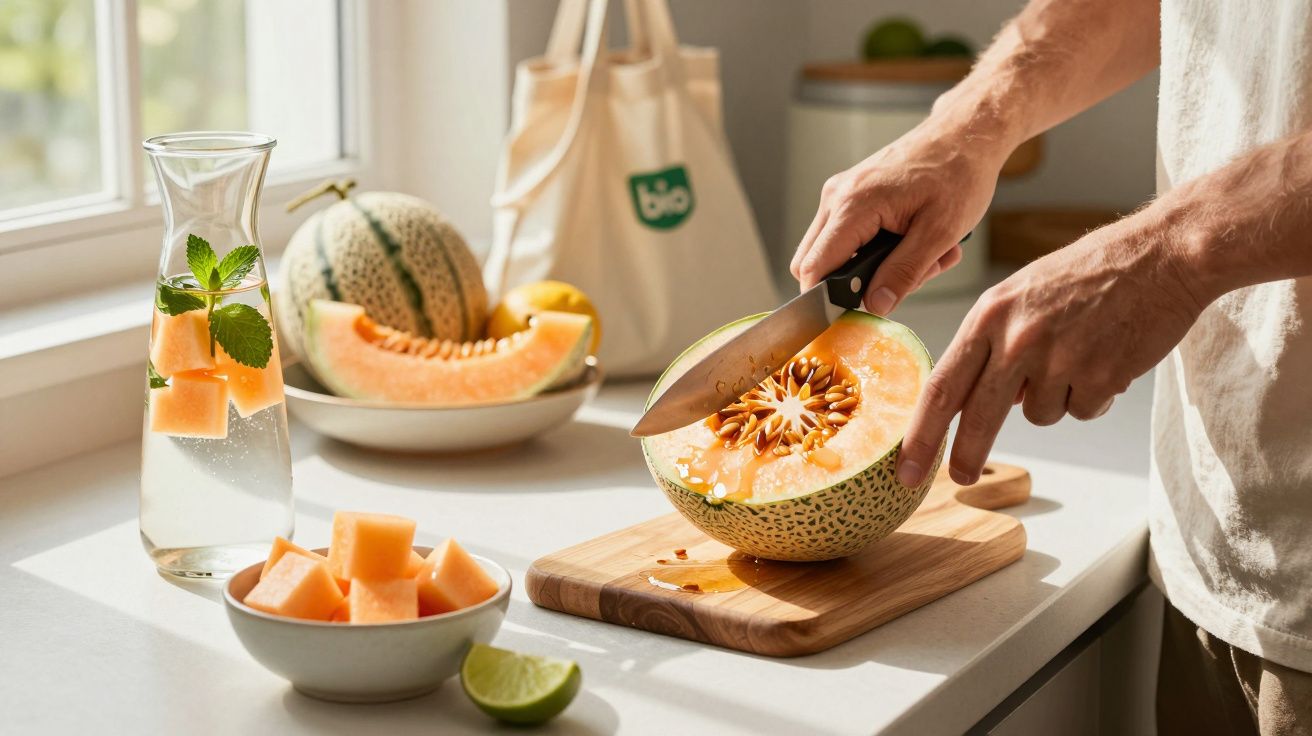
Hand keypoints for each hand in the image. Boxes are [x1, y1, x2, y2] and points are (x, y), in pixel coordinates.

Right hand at [789, 117, 1008, 314]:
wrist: (965, 133)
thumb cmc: (958, 173)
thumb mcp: (940, 232)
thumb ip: (904, 272)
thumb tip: (874, 306)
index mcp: (854, 205)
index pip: (813, 268)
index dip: (827, 299)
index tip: (857, 311)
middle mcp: (837, 197)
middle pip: (815, 263)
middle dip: (856, 284)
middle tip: (906, 278)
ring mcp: (841, 194)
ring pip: (834, 253)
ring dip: (873, 267)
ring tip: (921, 255)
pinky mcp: (851, 195)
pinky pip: (848, 236)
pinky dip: (877, 250)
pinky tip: (913, 241)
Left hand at [895, 215, 1210, 486]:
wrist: (1162, 254)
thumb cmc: (1090, 271)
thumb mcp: (1022, 293)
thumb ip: (995, 342)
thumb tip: (984, 398)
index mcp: (990, 314)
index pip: (942, 385)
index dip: (921, 433)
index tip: (905, 466)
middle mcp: (1017, 338)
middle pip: (979, 415)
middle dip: (965, 454)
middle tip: (958, 478)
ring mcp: (1059, 359)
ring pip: (1039, 414)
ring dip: (1057, 398)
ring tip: (1082, 352)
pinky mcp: (1100, 376)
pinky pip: (1083, 410)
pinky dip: (1094, 395)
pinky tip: (1108, 357)